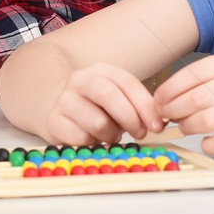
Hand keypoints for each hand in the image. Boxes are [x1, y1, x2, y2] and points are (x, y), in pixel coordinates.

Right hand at [38, 63, 165, 147]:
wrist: (59, 112)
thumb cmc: (97, 108)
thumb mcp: (119, 101)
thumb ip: (137, 107)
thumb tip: (159, 122)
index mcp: (100, 70)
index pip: (126, 82)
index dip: (145, 105)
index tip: (157, 125)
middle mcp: (80, 80)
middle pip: (109, 95)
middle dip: (130, 118)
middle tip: (140, 133)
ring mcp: (64, 99)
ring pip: (97, 122)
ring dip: (111, 135)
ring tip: (110, 135)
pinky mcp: (53, 120)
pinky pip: (81, 138)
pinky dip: (92, 143)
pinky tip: (91, 138)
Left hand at [155, 53, 213, 154]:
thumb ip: (210, 81)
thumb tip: (170, 96)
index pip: (192, 74)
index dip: (169, 89)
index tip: (157, 101)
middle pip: (195, 98)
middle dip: (173, 110)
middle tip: (164, 118)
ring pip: (207, 119)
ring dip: (188, 127)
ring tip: (184, 129)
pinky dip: (210, 144)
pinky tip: (206, 143)